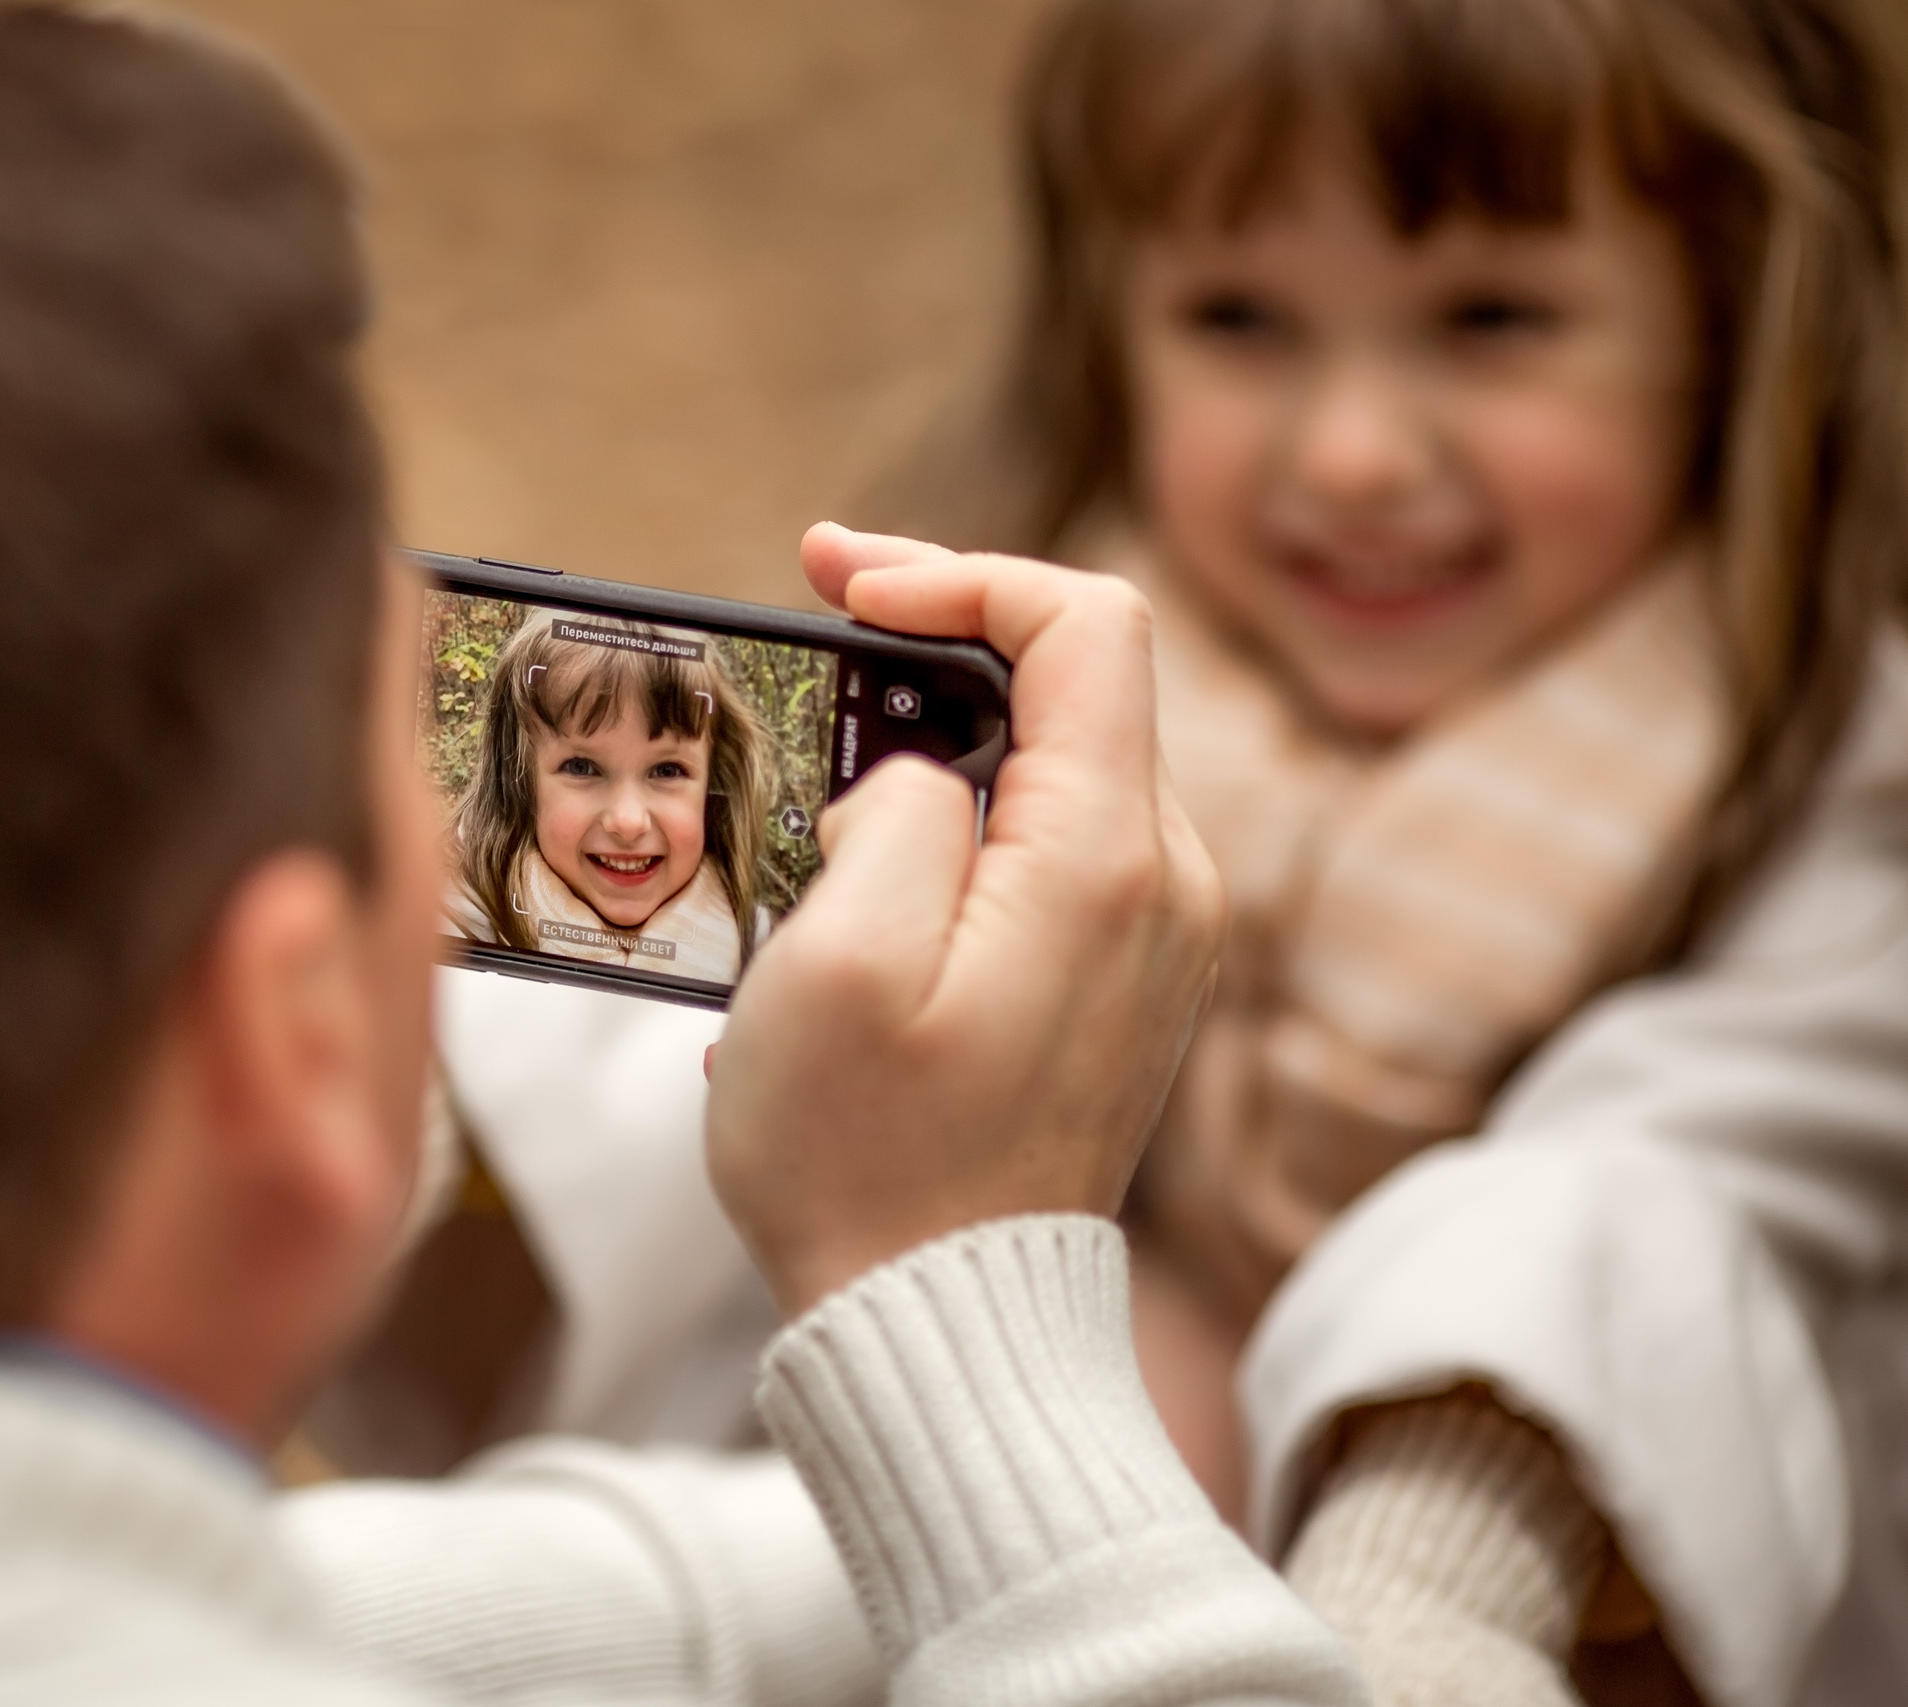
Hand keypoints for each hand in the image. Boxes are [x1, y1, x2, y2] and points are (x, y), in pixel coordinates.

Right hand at [706, 523, 1223, 1314]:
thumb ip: (893, 814)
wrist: (942, 1330)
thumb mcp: (837, 966)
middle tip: (812, 626)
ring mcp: (1157, 939)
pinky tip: (855, 883)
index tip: (842, 579)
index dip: (959, 570)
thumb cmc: (869, 1166)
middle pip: (1074, 681)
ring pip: (1055, 762)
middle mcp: (1166, 885)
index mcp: (1106, 862)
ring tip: (809, 788)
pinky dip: (956, 822)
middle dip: (932, 638)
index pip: (1085, 623)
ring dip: (931, 739)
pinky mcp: (1125, 983)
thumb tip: (916, 781)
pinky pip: (1049, 848)